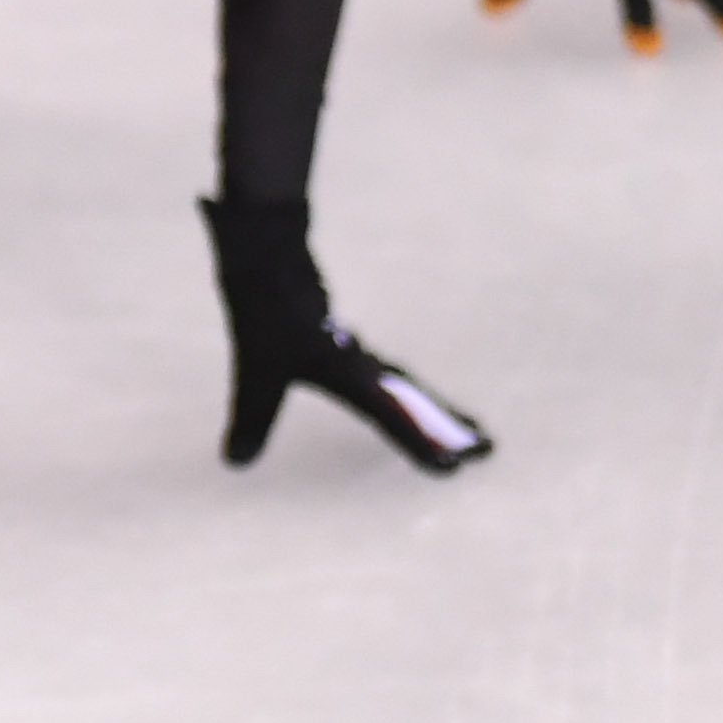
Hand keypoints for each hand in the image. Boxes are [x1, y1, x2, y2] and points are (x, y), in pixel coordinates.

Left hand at [203, 196, 492, 474]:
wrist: (272, 257)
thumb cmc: (266, 313)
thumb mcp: (255, 372)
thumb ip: (253, 417)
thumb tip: (236, 462)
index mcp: (352, 373)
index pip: (393, 418)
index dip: (420, 443)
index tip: (453, 465)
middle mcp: (363, 363)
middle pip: (417, 401)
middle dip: (449, 426)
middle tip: (486, 449)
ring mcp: (356, 351)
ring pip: (406, 385)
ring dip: (435, 409)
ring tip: (465, 427)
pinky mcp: (344, 341)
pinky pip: (386, 373)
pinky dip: (406, 391)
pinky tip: (402, 395)